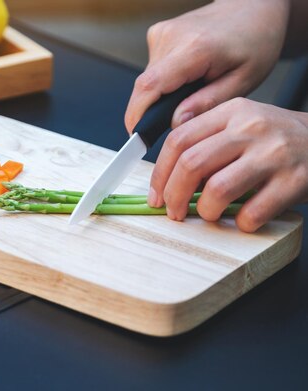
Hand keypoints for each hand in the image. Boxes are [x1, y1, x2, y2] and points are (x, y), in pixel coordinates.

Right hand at [125, 0, 289, 132]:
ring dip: (163, 94)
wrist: (252, 8)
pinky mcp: (158, 34)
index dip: (137, 114)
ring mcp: (162, 33)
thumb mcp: (243, 80)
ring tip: (193, 88)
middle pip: (146, 86)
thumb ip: (208, 103)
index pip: (150, 86)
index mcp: (196, 48)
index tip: (137, 135)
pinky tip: (188, 74)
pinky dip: (165, 80)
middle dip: (155, 109)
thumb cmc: (255, 40)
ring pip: (148, 79)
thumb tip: (176, 122)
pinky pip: (153, 69)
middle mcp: (173, 37)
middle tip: (181, 114)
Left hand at [148, 98, 307, 231]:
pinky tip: (243, 219)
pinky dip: (241, 222)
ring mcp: (274, 153)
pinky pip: (252, 212)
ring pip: (218, 189)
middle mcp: (251, 128)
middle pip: (191, 164)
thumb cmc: (277, 140)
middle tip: (174, 212)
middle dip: (174, 195)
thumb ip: (207, 141)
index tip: (155, 194)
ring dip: (206, 210)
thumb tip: (166, 178)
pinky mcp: (295, 180)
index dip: (160, 172)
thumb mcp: (242, 124)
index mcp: (231, 112)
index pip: (179, 140)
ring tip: (210, 214)